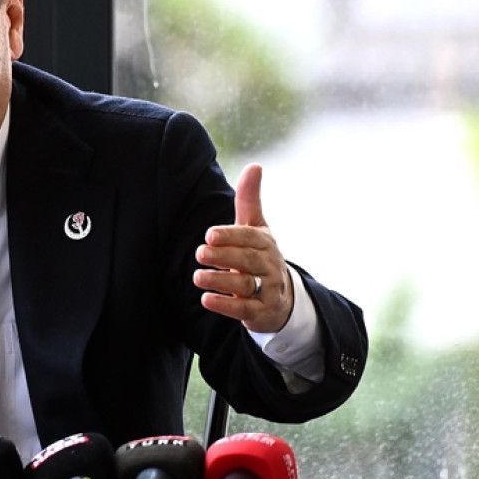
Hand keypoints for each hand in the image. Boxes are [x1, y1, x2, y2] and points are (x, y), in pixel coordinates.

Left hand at [193, 163, 293, 332]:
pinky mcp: (261, 312)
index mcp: (265, 243)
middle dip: (224, 257)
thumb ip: (250, 199)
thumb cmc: (259, 255)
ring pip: (245, 285)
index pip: (250, 237)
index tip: (210, 235)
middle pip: (248, 261)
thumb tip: (255, 165)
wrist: (280, 298)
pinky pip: (245, 310)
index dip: (230, 236)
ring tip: (197, 277)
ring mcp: (267, 290)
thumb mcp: (255, 228)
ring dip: (220, 281)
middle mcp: (269, 266)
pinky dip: (226, 305)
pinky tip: (207, 299)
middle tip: (200, 253)